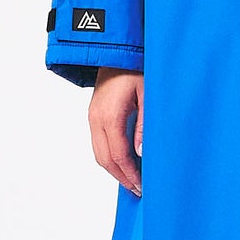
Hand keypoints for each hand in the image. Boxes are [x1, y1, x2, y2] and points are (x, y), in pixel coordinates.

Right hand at [91, 66, 143, 195]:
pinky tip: (123, 160)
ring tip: (132, 178)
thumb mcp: (148, 95)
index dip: (129, 174)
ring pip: (98, 152)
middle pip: (104, 159)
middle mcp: (96, 119)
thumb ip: (144, 125)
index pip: (118, 156)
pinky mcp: (93, 113)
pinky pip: (98, 142)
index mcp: (110, 116)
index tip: (141, 186)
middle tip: (137, 189)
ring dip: (113, 168)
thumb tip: (141, 153)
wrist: (116, 49)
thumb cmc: (135, 67)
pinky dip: (109, 155)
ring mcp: (92, 116)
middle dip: (120, 177)